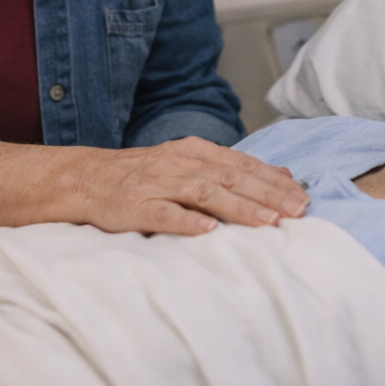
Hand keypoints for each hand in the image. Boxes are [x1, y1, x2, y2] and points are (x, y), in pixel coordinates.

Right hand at [0, 136, 308, 237]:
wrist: (81, 180)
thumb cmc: (141, 178)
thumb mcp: (187, 166)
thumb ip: (230, 172)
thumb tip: (282, 179)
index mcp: (194, 152)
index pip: (241, 165)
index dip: (273, 180)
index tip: (303, 197)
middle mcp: (178, 163)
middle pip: (230, 177)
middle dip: (267, 195)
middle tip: (297, 212)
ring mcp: (155, 183)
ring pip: (204, 193)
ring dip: (238, 208)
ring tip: (266, 223)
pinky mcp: (132, 206)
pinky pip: (162, 214)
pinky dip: (186, 223)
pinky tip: (207, 233)